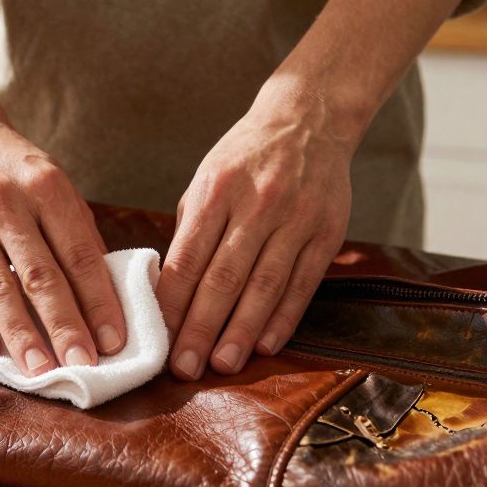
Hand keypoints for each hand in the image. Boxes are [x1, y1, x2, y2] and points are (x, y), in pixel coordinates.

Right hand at [0, 115, 126, 375]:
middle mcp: (7, 203)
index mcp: (47, 188)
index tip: (114, 341)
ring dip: (21, 335)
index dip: (99, 301)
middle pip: (41, 276)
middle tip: (83, 365)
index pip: (80, 254)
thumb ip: (77, 234)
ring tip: (40, 371)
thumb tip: (107, 294)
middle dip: (65, 326)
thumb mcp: (52, 184)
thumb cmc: (11, 168)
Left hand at [156, 87, 352, 379]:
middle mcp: (256, 204)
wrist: (309, 119)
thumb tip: (168, 291)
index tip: (159, 340)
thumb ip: (190, 233)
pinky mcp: (327, 231)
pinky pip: (303, 283)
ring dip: (242, 332)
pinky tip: (266, 345)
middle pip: (224, 278)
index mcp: (216, 191)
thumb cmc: (245, 159)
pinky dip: (283, 318)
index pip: (187, 259)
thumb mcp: (206, 181)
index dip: (172, 305)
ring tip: (222, 365)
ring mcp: (295, 218)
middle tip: (184, 368)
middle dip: (201, 328)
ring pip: (264, 286)